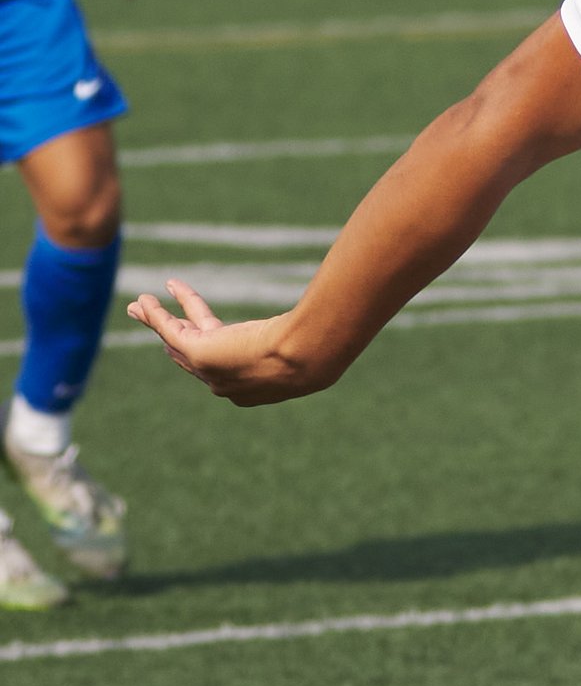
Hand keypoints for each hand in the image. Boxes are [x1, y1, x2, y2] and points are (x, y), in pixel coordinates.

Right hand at [126, 278, 323, 406]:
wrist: (305, 358)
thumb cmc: (315, 351)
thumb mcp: (308, 343)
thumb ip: (308, 333)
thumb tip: (334, 319)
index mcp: (249, 385)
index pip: (221, 359)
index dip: (208, 338)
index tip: (198, 323)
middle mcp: (224, 382)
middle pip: (190, 353)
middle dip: (171, 333)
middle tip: (156, 318)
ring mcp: (209, 369)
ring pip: (175, 338)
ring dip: (157, 319)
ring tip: (140, 304)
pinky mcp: (199, 352)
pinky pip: (170, 328)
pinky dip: (156, 314)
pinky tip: (146, 300)